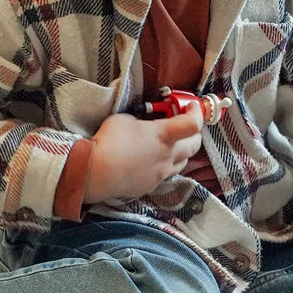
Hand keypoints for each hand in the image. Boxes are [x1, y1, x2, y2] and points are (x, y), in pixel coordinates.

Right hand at [83, 102, 202, 207]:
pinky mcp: (152, 185)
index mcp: (163, 135)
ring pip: (184, 161)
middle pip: (195, 145)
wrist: (96, 173)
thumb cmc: (109, 141)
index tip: (191, 106)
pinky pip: (166, 174)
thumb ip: (140, 121)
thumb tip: (143, 127)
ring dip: (182, 151)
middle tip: (185, 125)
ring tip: (171, 144)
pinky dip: (165, 165)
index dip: (197, 112)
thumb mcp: (124, 119)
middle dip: (194, 133)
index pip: (192, 123)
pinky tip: (153, 161)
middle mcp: (168, 155)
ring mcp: (162, 173)